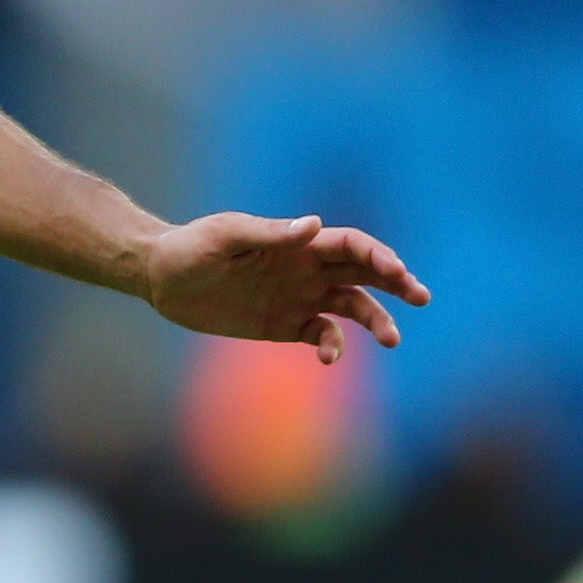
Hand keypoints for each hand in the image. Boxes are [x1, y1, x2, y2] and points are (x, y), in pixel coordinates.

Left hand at [138, 212, 429, 363]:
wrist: (161, 278)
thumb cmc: (191, 247)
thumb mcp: (226, 236)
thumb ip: (270, 234)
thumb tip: (314, 226)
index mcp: (299, 243)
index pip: (352, 245)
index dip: (378, 255)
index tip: (396, 271)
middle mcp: (307, 269)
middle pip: (365, 273)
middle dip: (397, 282)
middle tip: (421, 297)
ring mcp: (298, 297)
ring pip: (352, 307)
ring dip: (376, 320)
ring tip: (393, 339)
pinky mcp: (284, 325)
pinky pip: (321, 335)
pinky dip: (333, 345)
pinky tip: (328, 356)